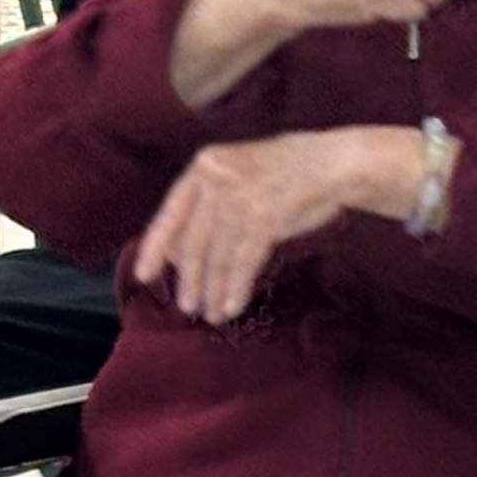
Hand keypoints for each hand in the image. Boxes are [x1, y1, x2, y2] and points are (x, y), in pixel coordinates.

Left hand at [129, 127, 416, 323]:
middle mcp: (217, 179)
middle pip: (194, 240)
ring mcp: (242, 196)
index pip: (170, 212)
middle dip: (191, 279)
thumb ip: (208, 206)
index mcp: (204, 166)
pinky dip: (236, 287)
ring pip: (218, 255)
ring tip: (213, 313)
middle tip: (188, 307)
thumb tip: (178, 254)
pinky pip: (244, 260)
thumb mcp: (238, 177)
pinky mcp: (266, 215)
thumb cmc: (284, 175)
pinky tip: (233, 305)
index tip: (144, 276)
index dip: (155, 247)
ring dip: (214, 290)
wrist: (332, 163)